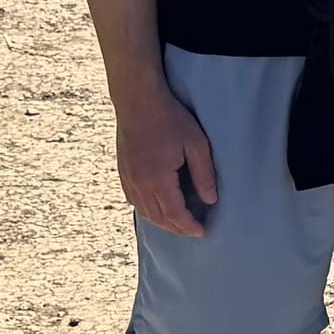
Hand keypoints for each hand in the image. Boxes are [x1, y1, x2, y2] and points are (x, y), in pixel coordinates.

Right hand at [116, 85, 218, 237]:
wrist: (138, 102)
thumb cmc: (170, 119)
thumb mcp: (196, 145)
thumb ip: (204, 175)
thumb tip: (210, 200)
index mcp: (158, 179)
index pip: (175, 214)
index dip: (188, 226)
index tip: (201, 232)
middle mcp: (140, 184)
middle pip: (158, 217)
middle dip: (176, 228)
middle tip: (192, 231)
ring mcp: (128, 178)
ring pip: (144, 211)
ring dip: (161, 221)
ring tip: (177, 223)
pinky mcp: (123, 172)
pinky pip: (134, 200)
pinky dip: (147, 210)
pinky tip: (156, 208)